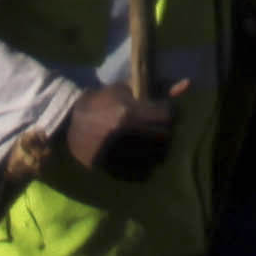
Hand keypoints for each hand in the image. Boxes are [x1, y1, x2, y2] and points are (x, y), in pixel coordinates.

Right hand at [60, 85, 180, 177]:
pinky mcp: (111, 167)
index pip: (167, 114)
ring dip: (156, 148)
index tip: (163, 111)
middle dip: (164, 131)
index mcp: (129, 112)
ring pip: (155, 155)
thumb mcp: (124, 89)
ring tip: (149, 142)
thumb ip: (156, 87)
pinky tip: (139, 156)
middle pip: (164, 136)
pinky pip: (140, 172)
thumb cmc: (98, 101)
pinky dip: (144, 165)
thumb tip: (188, 83)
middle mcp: (126, 133)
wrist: (68, 123)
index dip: (168, 112)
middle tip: (157, 128)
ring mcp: (118, 152)